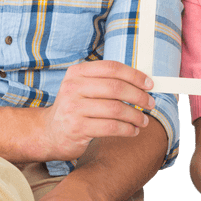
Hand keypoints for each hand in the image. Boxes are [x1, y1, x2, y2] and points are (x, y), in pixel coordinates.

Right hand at [40, 60, 154, 161]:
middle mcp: (73, 87)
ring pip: (115, 109)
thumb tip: (142, 81)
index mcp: (77, 73)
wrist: (50, 133)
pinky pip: (110, 127)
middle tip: (150, 103)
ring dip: (135, 116)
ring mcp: (73, 108)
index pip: (111, 68)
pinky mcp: (77, 128)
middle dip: (138, 96)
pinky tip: (133, 131)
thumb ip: (106, 82)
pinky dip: (127, 129)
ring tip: (143, 121)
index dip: (134, 75)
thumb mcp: (84, 88)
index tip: (149, 84)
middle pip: (115, 88)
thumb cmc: (76, 109)